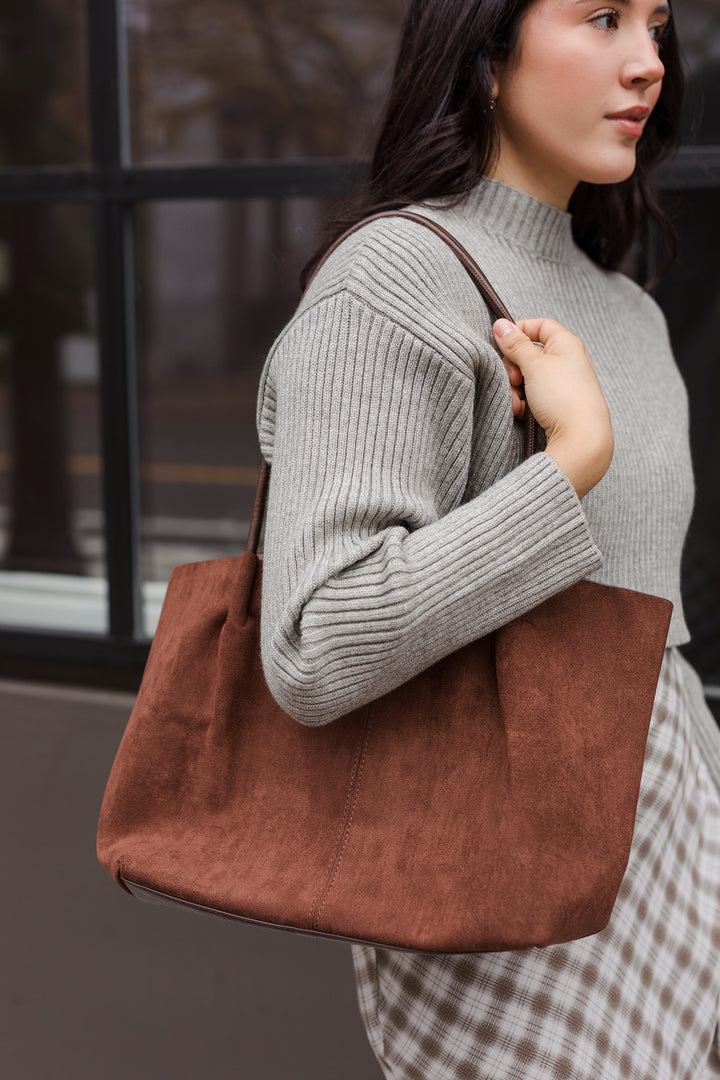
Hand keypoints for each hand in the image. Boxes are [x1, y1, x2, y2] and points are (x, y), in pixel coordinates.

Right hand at [493, 317, 613, 499]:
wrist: (581, 439)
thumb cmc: (563, 398)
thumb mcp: (534, 365)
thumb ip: (516, 344)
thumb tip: (501, 324)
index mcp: (566, 344)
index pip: (540, 326)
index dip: (520, 331)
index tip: (502, 343)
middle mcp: (566, 361)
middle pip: (529, 354)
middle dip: (513, 367)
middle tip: (513, 378)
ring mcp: (561, 384)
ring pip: (526, 378)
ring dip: (515, 389)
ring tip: (519, 401)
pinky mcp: (557, 404)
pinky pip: (532, 396)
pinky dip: (523, 402)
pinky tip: (522, 412)